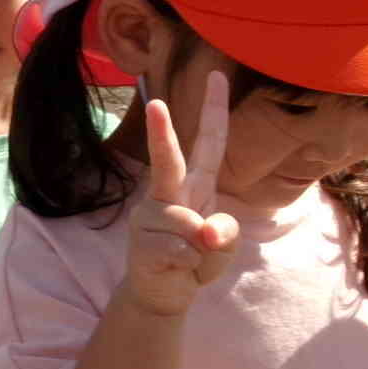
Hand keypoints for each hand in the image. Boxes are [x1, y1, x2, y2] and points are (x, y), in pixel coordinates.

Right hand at [120, 73, 239, 317]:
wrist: (163, 293)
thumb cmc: (196, 258)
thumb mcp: (225, 245)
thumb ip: (226, 231)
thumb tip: (205, 231)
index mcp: (195, 184)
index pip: (209, 142)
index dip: (214, 109)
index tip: (216, 75)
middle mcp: (168, 193)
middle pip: (169, 161)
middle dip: (161, 134)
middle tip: (155, 104)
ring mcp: (150, 216)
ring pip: (187, 224)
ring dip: (200, 249)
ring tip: (188, 258)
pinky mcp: (141, 243)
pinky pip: (180, 251)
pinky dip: (189, 265)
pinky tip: (176, 268)